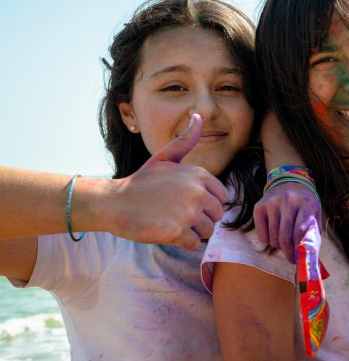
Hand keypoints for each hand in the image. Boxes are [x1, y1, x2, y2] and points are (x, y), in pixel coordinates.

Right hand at [104, 114, 227, 248]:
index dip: (206, 204)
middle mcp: (197, 192)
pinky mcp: (177, 232)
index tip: (185, 201)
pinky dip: (181, 242)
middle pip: (216, 216)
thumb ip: (185, 141)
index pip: (222, 198)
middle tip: (175, 213)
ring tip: (170, 221)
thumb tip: (198, 116)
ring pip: (207, 232)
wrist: (113, 203)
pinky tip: (165, 230)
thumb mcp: (164, 158)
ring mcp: (188, 213)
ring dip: (191, 232)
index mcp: (199, 175)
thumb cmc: (141, 182)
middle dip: (200, 219)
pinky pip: (193, 244)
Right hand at [255, 182, 321, 263]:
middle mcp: (288, 201)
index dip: (299, 249)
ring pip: (273, 237)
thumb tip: (310, 257)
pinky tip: (274, 234)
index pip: (300, 231)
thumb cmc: (305, 205)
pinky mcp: (259, 206)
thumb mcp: (315, 215)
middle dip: (288, 252)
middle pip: (285, 237)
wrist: (289, 183)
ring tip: (284, 243)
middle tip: (291, 258)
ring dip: (278, 246)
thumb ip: (314, 235)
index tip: (299, 259)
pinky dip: (267, 240)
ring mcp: (272, 203)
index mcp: (307, 203)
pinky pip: (261, 235)